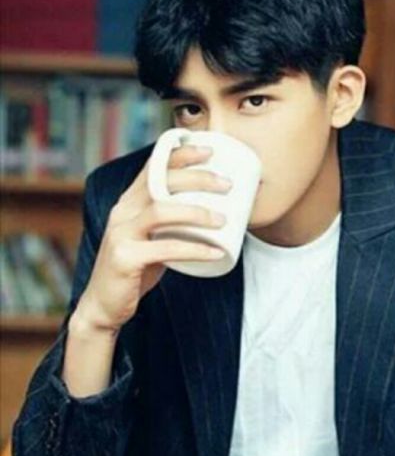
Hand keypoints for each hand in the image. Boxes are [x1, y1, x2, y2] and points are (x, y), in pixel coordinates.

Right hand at [75, 144, 231, 332]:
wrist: (105, 304)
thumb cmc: (137, 269)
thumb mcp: (153, 239)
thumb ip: (172, 224)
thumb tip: (216, 213)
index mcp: (129, 203)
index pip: (153, 167)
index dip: (180, 155)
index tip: (209, 151)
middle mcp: (122, 212)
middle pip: (160, 183)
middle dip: (196, 178)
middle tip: (227, 184)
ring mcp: (121, 234)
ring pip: (161, 211)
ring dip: (197, 212)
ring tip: (225, 220)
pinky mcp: (125, 258)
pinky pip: (165, 249)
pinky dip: (195, 249)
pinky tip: (217, 252)